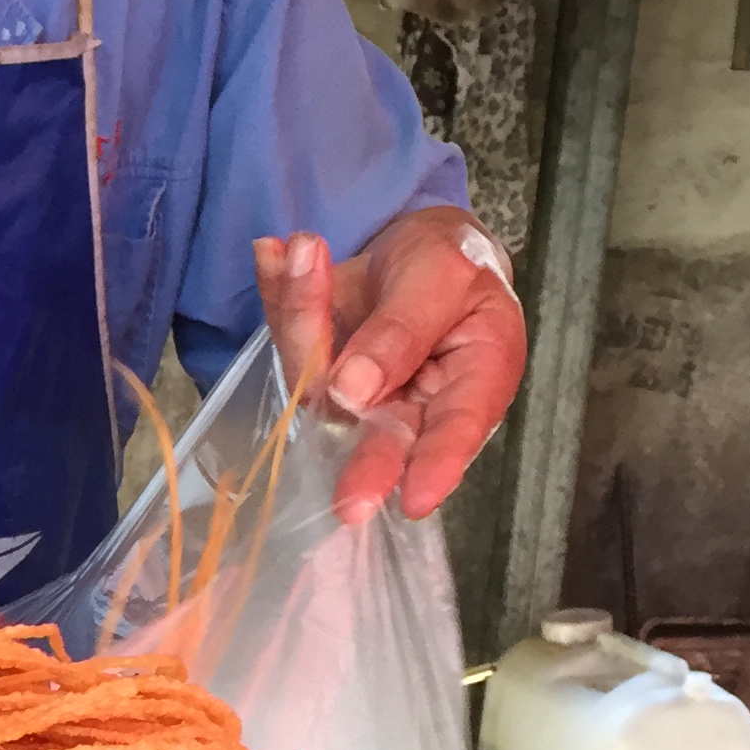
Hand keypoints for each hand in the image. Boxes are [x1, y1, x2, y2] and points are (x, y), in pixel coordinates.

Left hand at [253, 214, 525, 526]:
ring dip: (303, 315)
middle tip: (348, 503)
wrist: (414, 245)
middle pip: (383, 440)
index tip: (416, 501)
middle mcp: (414, 406)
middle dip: (362, 463)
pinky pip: (289, 341)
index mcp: (476, 380)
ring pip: (319, 381)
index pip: (459, 430)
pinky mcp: (316, 375)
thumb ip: (403, 330)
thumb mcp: (446, 274)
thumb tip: (355, 390)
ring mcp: (359, 398)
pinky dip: (279, 295)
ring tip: (301, 252)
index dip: (439, 467)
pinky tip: (274, 255)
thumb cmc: (453, 266)